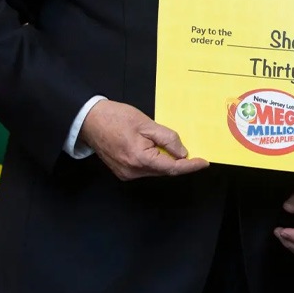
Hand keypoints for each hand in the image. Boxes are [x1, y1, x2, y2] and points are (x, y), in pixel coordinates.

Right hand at [79, 99, 208, 180]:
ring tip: (167, 144)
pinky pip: (145, 168)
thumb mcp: (147, 124)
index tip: (204, 163)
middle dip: (178, 161)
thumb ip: (167, 139)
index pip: (172, 168)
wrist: (89, 120)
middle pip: (164, 170)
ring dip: (165, 160)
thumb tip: (182, 153)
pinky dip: (154, 160)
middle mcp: (132, 171)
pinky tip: (154, 148)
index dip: (190, 166)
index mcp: (139, 159)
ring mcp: (126, 173)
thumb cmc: (116, 118)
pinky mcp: (122, 172)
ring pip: (155, 170)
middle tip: (190, 150)